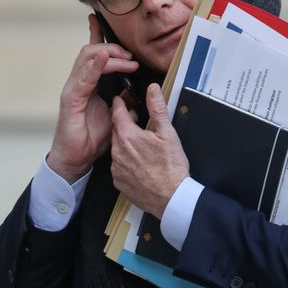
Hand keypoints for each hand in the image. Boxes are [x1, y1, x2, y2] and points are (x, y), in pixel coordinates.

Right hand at [48, 14, 138, 182]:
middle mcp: (79, 81)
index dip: (99, 35)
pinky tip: (103, 59)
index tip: (106, 22)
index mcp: (89, 83)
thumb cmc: (92, 137)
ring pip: (87, 58)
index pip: (95, 53)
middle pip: (92, 50)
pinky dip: (94, 66)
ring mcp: (73, 88)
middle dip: (114, 47)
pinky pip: (82, 77)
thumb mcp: (115, 115)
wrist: (77, 158)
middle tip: (131, 55)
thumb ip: (123, 101)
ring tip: (124, 57)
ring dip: (108, 54)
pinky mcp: (70, 99)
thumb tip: (135, 91)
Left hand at [110, 83, 189, 217]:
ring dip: (126, 143)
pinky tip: (140, 162)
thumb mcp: (168, 133)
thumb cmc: (171, 167)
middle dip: (125, 124)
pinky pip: (119, 165)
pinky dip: (126, 160)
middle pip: (117, 130)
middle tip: (137, 122)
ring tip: (142, 144)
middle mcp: (117, 152)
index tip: (121, 99)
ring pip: (117, 148)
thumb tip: (152, 89)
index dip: (120, 104)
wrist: (171, 198)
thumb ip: (157, 108)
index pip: (117, 112)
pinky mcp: (119, 182)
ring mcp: (116, 169)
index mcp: (128, 136)